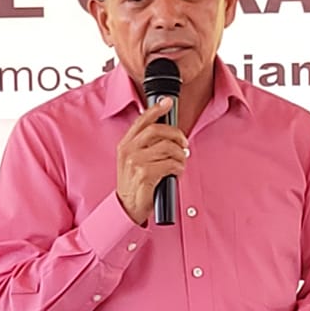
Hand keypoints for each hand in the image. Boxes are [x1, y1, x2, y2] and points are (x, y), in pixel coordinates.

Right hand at [115, 98, 187, 225]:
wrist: (127, 207)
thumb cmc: (134, 185)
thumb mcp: (133, 161)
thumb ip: (145, 146)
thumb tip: (168, 135)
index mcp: (125, 145)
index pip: (141, 121)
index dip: (156, 109)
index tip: (167, 102)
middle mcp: (128, 150)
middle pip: (157, 130)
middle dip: (176, 134)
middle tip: (184, 143)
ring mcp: (135, 162)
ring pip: (167, 148)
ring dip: (180, 155)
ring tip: (180, 163)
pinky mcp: (144, 174)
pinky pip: (170, 164)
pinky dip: (179, 168)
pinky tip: (176, 173)